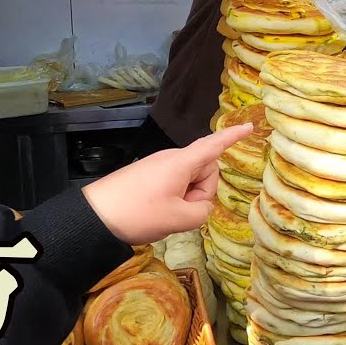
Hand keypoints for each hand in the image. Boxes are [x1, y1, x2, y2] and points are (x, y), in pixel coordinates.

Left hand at [83, 123, 253, 245]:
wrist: (94, 216)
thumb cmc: (138, 213)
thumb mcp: (178, 219)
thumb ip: (202, 211)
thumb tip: (199, 206)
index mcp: (182, 162)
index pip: (214, 145)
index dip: (233, 137)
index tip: (250, 126)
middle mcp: (172, 158)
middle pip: (204, 170)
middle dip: (201, 192)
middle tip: (180, 211)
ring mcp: (159, 166)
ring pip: (189, 180)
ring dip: (186, 198)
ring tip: (165, 214)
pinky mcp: (148, 175)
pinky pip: (174, 184)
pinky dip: (174, 199)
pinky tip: (156, 213)